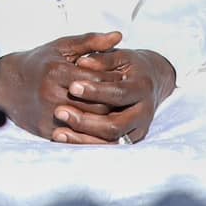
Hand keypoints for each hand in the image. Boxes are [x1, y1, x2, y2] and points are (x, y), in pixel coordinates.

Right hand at [0, 31, 173, 145]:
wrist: (4, 83)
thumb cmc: (38, 62)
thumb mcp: (61, 47)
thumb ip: (90, 42)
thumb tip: (118, 36)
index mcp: (57, 72)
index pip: (98, 81)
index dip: (114, 81)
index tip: (124, 78)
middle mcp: (52, 94)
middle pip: (97, 105)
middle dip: (114, 103)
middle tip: (125, 100)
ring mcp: (48, 114)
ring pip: (89, 124)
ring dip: (106, 120)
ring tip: (116, 112)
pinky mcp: (45, 130)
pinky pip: (76, 137)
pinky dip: (92, 135)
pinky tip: (102, 128)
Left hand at [59, 42, 176, 144]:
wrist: (149, 82)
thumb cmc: (128, 66)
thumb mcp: (118, 57)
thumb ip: (102, 59)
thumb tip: (83, 62)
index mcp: (141, 88)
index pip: (120, 93)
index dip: (96, 91)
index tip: (72, 87)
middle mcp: (143, 112)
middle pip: (116, 124)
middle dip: (86, 121)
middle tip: (58, 111)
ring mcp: (136, 129)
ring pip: (110, 141)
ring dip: (82, 138)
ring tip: (57, 132)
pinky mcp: (127, 140)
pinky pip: (105, 148)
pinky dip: (84, 145)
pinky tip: (62, 138)